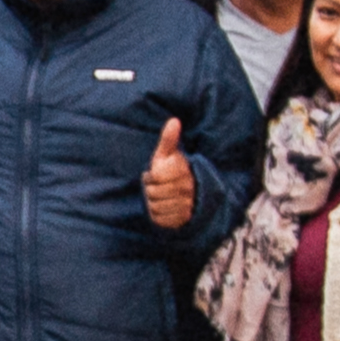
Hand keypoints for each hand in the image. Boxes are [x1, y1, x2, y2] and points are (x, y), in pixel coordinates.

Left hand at [141, 116, 196, 232]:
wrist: (189, 194)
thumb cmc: (172, 170)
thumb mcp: (168, 154)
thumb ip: (169, 139)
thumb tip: (174, 120)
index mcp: (183, 171)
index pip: (155, 176)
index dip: (150, 176)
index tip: (155, 174)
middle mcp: (188, 188)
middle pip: (153, 193)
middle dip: (151, 190)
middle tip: (156, 187)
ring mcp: (186, 205)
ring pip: (156, 206)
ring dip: (153, 203)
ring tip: (160, 197)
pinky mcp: (182, 220)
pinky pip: (160, 219)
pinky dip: (157, 215)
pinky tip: (163, 208)